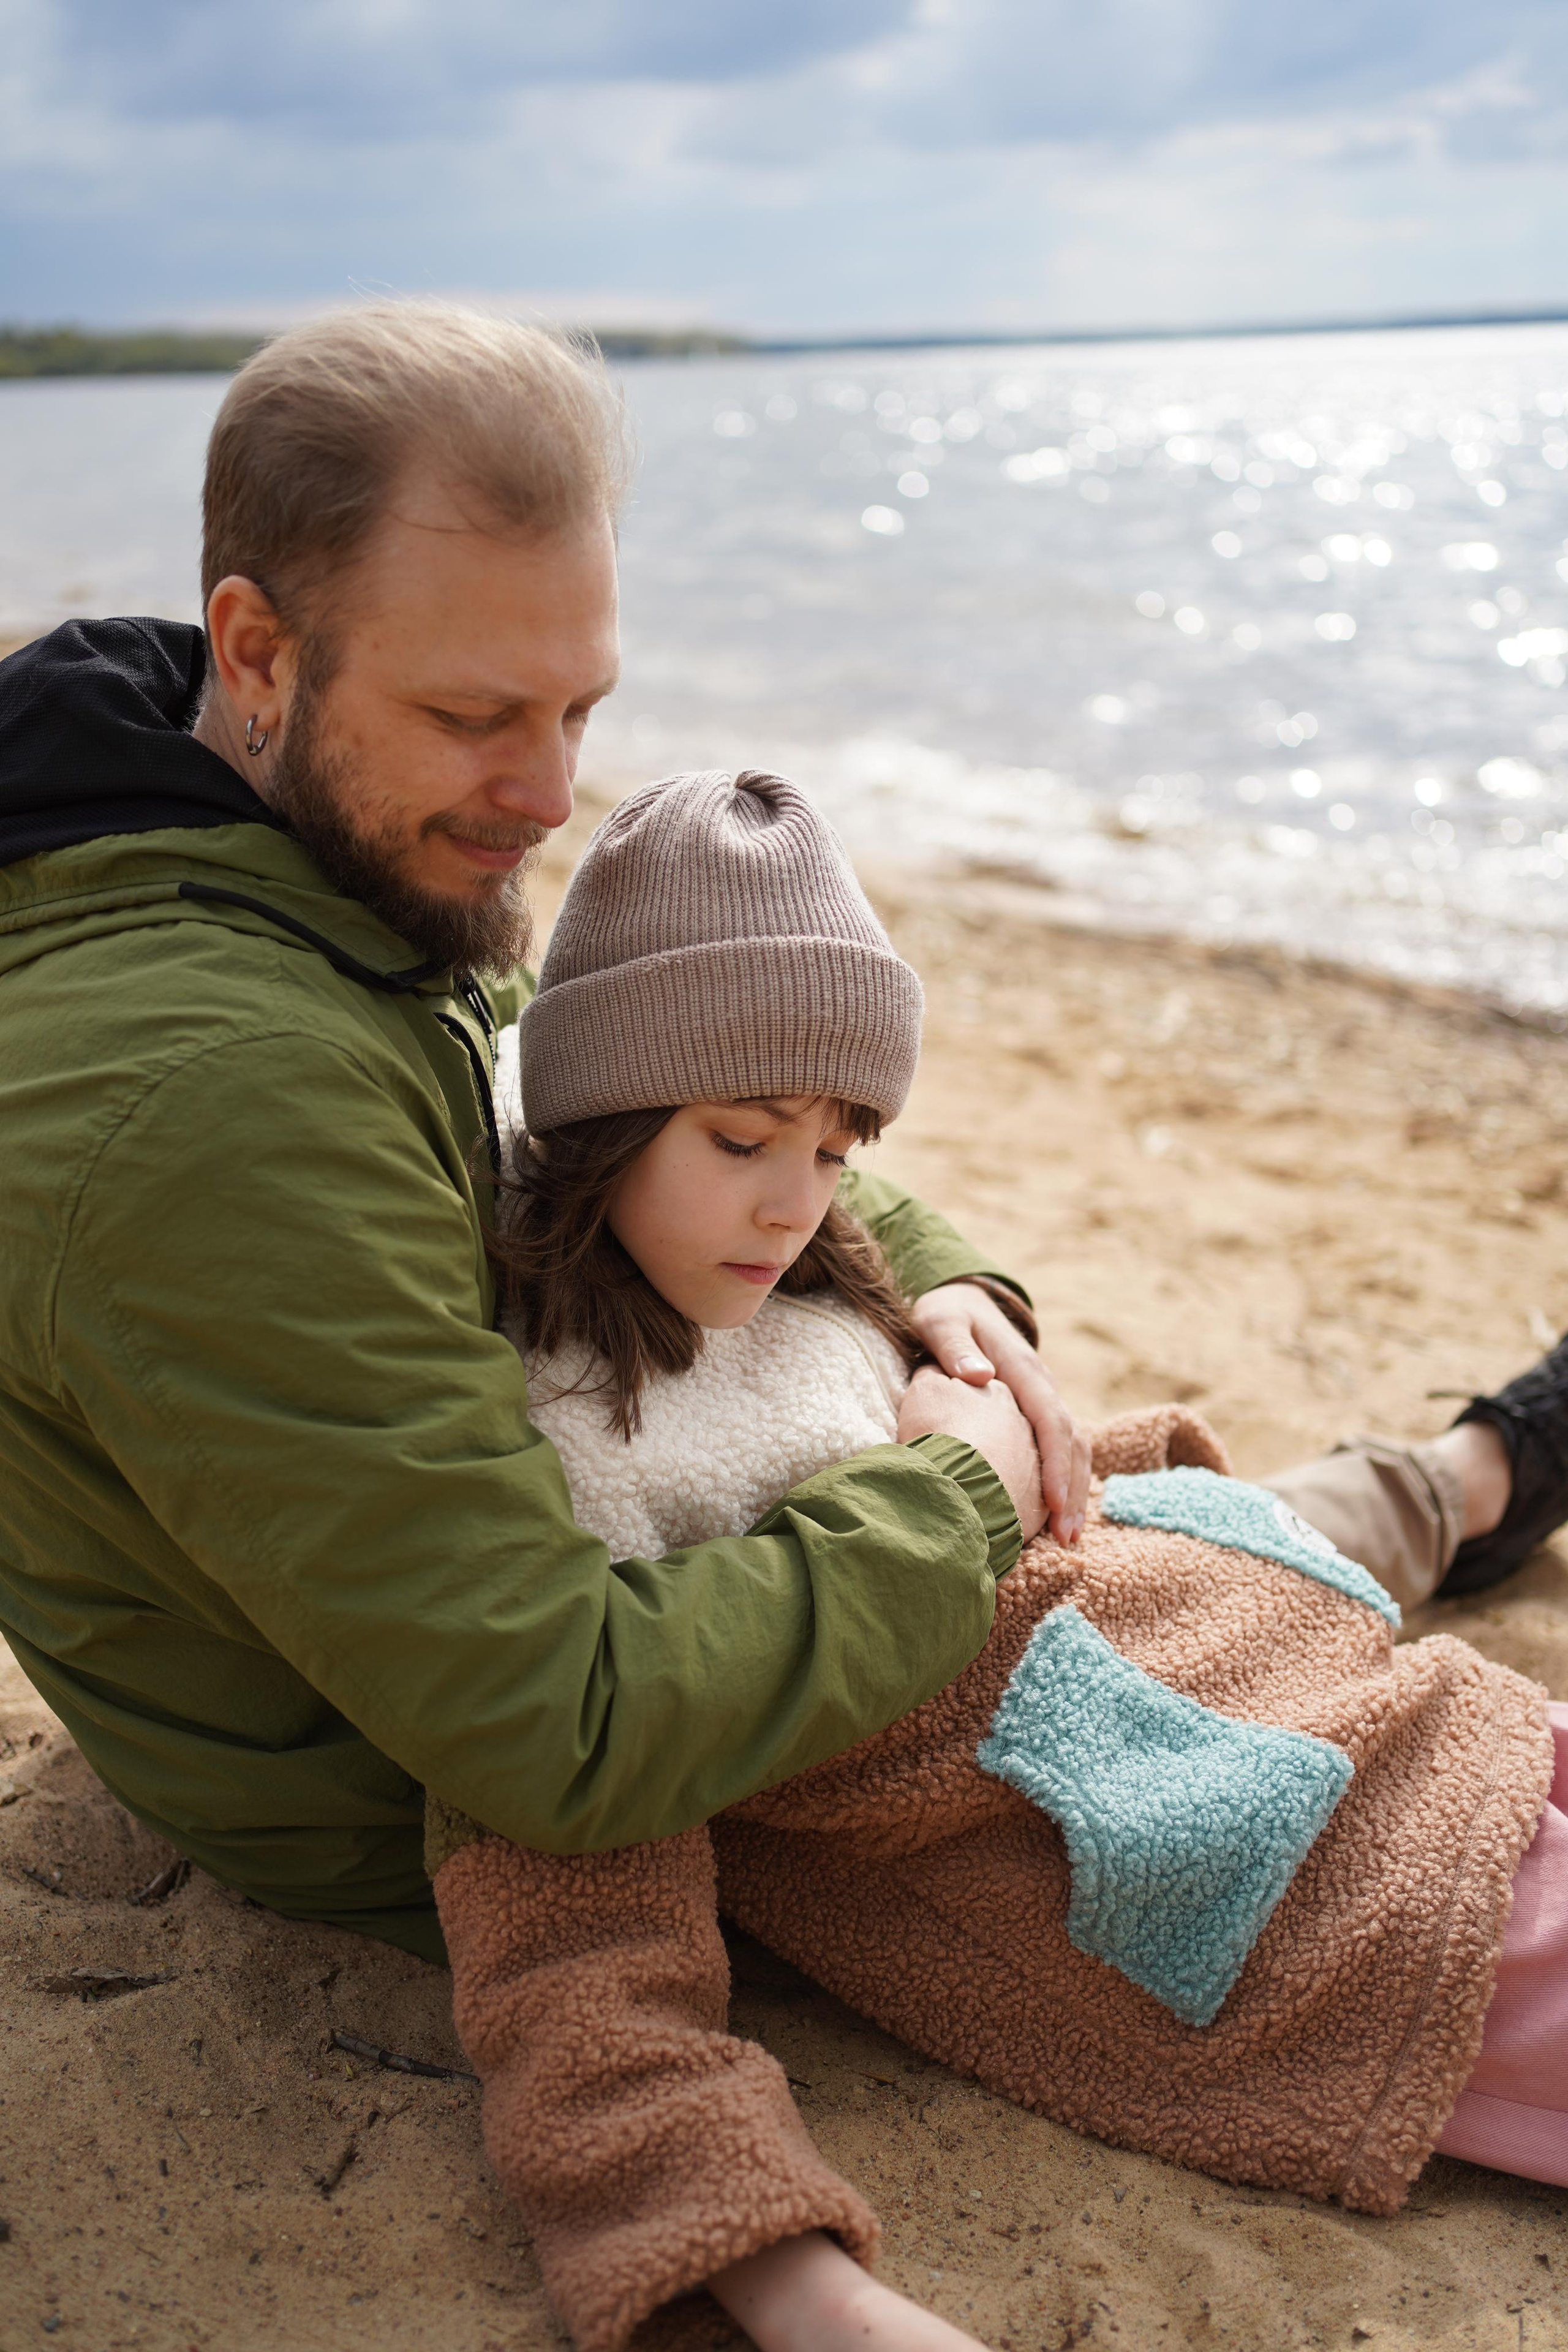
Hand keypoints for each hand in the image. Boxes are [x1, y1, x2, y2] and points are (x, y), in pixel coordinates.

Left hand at [907, 1281, 1090, 1544]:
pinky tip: (1056, 1515)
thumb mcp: (940, 1321)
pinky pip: (1062, 1446)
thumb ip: (954, 1345)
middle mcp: (1040, 1383)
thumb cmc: (945, 1315)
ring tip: (1067, 1537)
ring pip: (1074, 1445)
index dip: (1055, 1461)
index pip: (1049, 1417)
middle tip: (1066, 1538)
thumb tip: (980, 1377)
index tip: (1054, 1502)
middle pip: (1071, 1439)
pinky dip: (1065, 1479)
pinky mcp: (1037, 1409)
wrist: (962, 1300)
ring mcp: (1043, 1396)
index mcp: (1021, 1366)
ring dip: (1075, 1490)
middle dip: (1073, 1489)